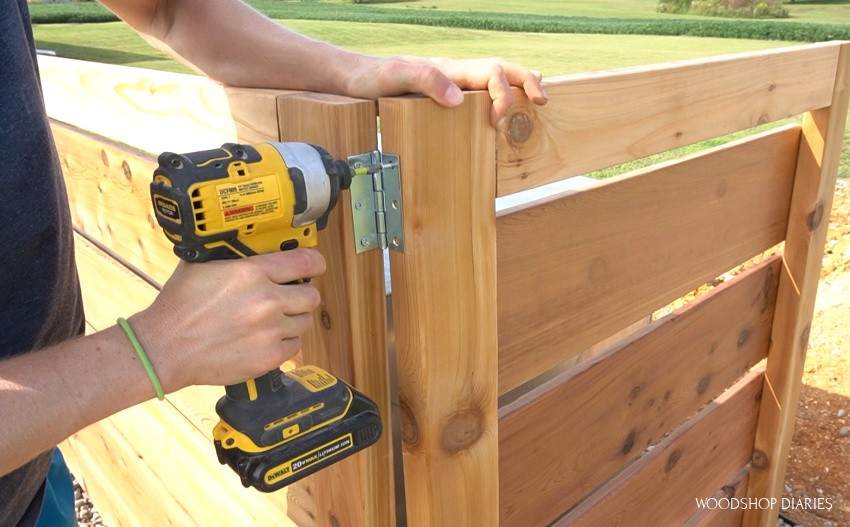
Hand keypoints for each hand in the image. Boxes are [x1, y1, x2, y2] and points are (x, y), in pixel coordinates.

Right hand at [130, 249, 325, 391]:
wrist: (164, 348)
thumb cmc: (179, 307)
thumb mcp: (203, 265)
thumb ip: (235, 257)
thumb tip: (255, 247)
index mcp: (251, 273)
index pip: (305, 262)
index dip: (315, 263)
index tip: (315, 265)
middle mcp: (266, 301)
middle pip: (311, 295)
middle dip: (302, 293)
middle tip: (289, 295)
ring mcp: (269, 331)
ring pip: (305, 321)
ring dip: (293, 318)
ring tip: (273, 318)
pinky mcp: (268, 357)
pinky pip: (295, 345)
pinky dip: (284, 341)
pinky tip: (265, 337)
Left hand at [346, 56, 548, 125]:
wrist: (353, 78)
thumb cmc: (369, 79)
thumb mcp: (392, 77)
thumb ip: (424, 80)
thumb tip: (458, 100)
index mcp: (448, 70)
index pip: (490, 74)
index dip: (501, 95)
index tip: (496, 122)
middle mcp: (454, 73)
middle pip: (500, 70)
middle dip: (525, 83)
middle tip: (542, 100)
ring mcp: (451, 83)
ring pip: (494, 77)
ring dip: (518, 84)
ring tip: (539, 96)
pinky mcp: (444, 95)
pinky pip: (479, 91)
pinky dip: (500, 93)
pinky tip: (505, 104)